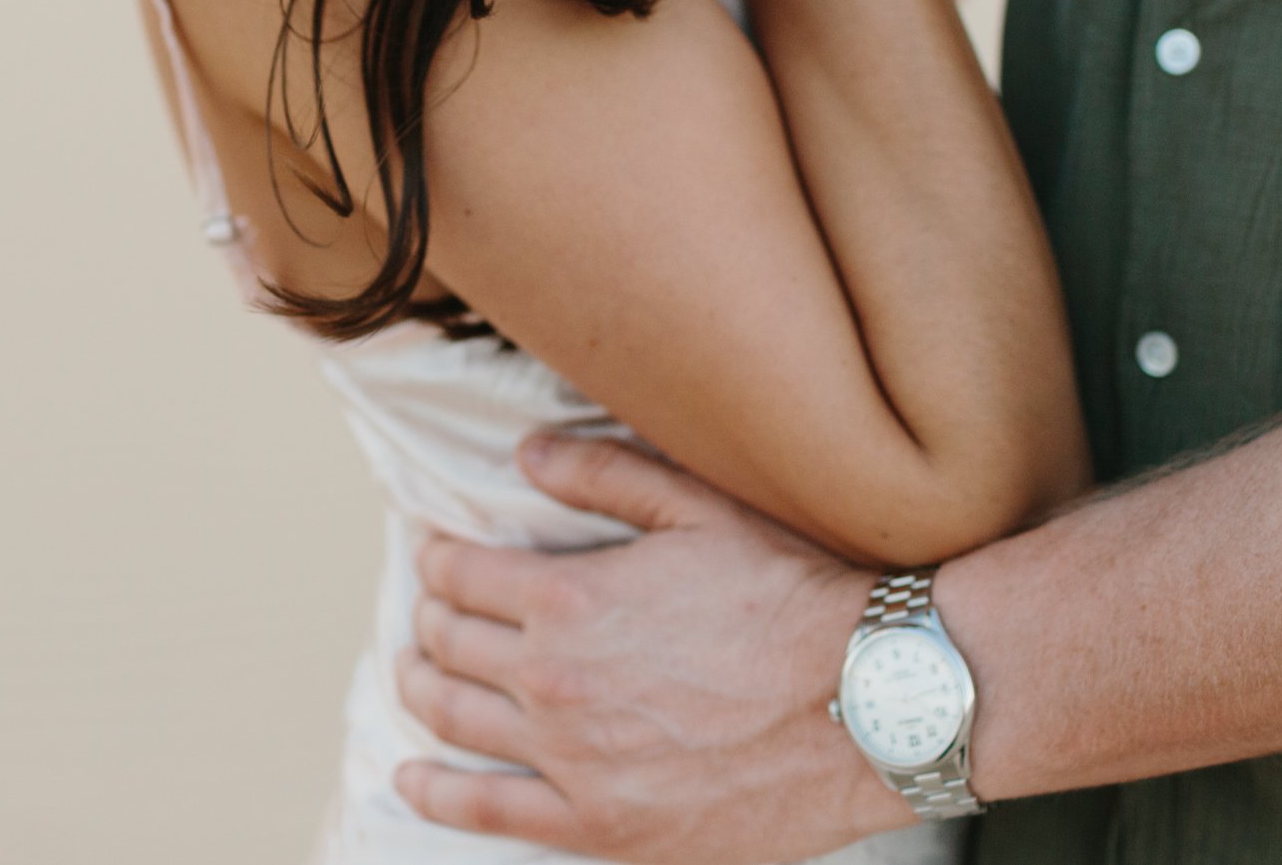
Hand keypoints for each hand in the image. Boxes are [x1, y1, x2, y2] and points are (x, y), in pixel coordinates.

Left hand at [395, 435, 911, 863]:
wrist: (868, 703)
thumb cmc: (794, 597)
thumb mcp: (701, 508)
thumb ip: (604, 474)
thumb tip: (525, 454)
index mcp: (569, 600)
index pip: (462, 574)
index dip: (441, 559)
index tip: (440, 553)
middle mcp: (554, 683)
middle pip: (450, 645)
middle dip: (430, 618)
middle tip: (432, 607)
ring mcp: (573, 763)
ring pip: (455, 721)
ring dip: (421, 688)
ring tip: (414, 672)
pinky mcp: (603, 827)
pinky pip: (489, 812)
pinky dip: (437, 793)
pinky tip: (413, 780)